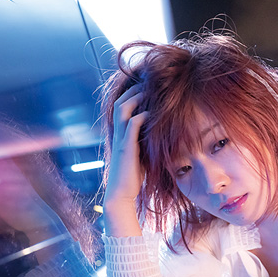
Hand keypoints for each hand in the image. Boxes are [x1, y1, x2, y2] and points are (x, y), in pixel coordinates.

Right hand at [104, 85, 147, 234]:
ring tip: (148, 90)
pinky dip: (142, 116)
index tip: (146, 86)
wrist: (121, 195)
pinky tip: (152, 113)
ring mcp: (120, 139)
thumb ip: (145, 141)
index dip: (131, 94)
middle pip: (120, 102)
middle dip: (133, 89)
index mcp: (120, 134)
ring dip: (136, 97)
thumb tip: (159, 133)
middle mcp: (118, 133)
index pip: (122, 106)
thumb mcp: (141, 154)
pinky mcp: (126, 147)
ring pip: (123, 108)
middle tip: (147, 81)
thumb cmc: (132, 177)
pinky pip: (132, 125)